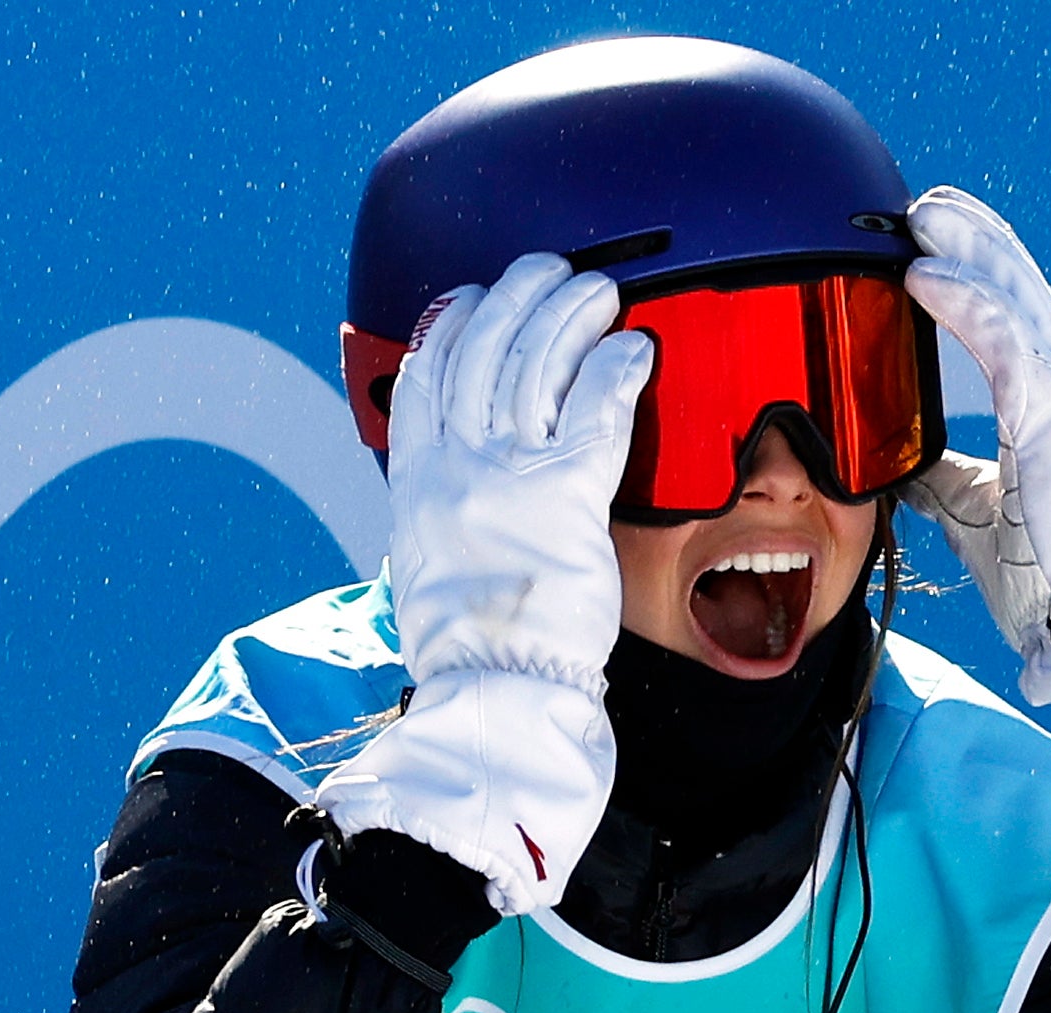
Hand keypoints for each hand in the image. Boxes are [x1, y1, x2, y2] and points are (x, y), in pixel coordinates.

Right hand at [318, 252, 652, 912]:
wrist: (493, 696)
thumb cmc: (467, 653)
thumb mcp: (426, 568)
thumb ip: (440, 515)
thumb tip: (450, 493)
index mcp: (416, 484)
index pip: (424, 376)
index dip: (451, 325)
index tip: (475, 300)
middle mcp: (455, 468)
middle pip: (481, 350)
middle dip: (517, 298)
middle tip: (550, 276)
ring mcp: (508, 478)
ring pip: (537, 363)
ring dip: (570, 316)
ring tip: (598, 295)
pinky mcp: (566, 496)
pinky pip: (594, 409)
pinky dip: (615, 369)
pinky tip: (634, 350)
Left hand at [903, 187, 1050, 826]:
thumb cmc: (1045, 577)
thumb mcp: (976, 513)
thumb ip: (943, 478)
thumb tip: (894, 463)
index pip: (1013, 326)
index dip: (978, 276)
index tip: (932, 242)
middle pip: (1021, 298)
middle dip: (977, 242)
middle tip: (928, 203)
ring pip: (1019, 308)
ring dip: (972, 255)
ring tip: (925, 219)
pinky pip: (1009, 351)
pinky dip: (970, 306)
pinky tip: (928, 278)